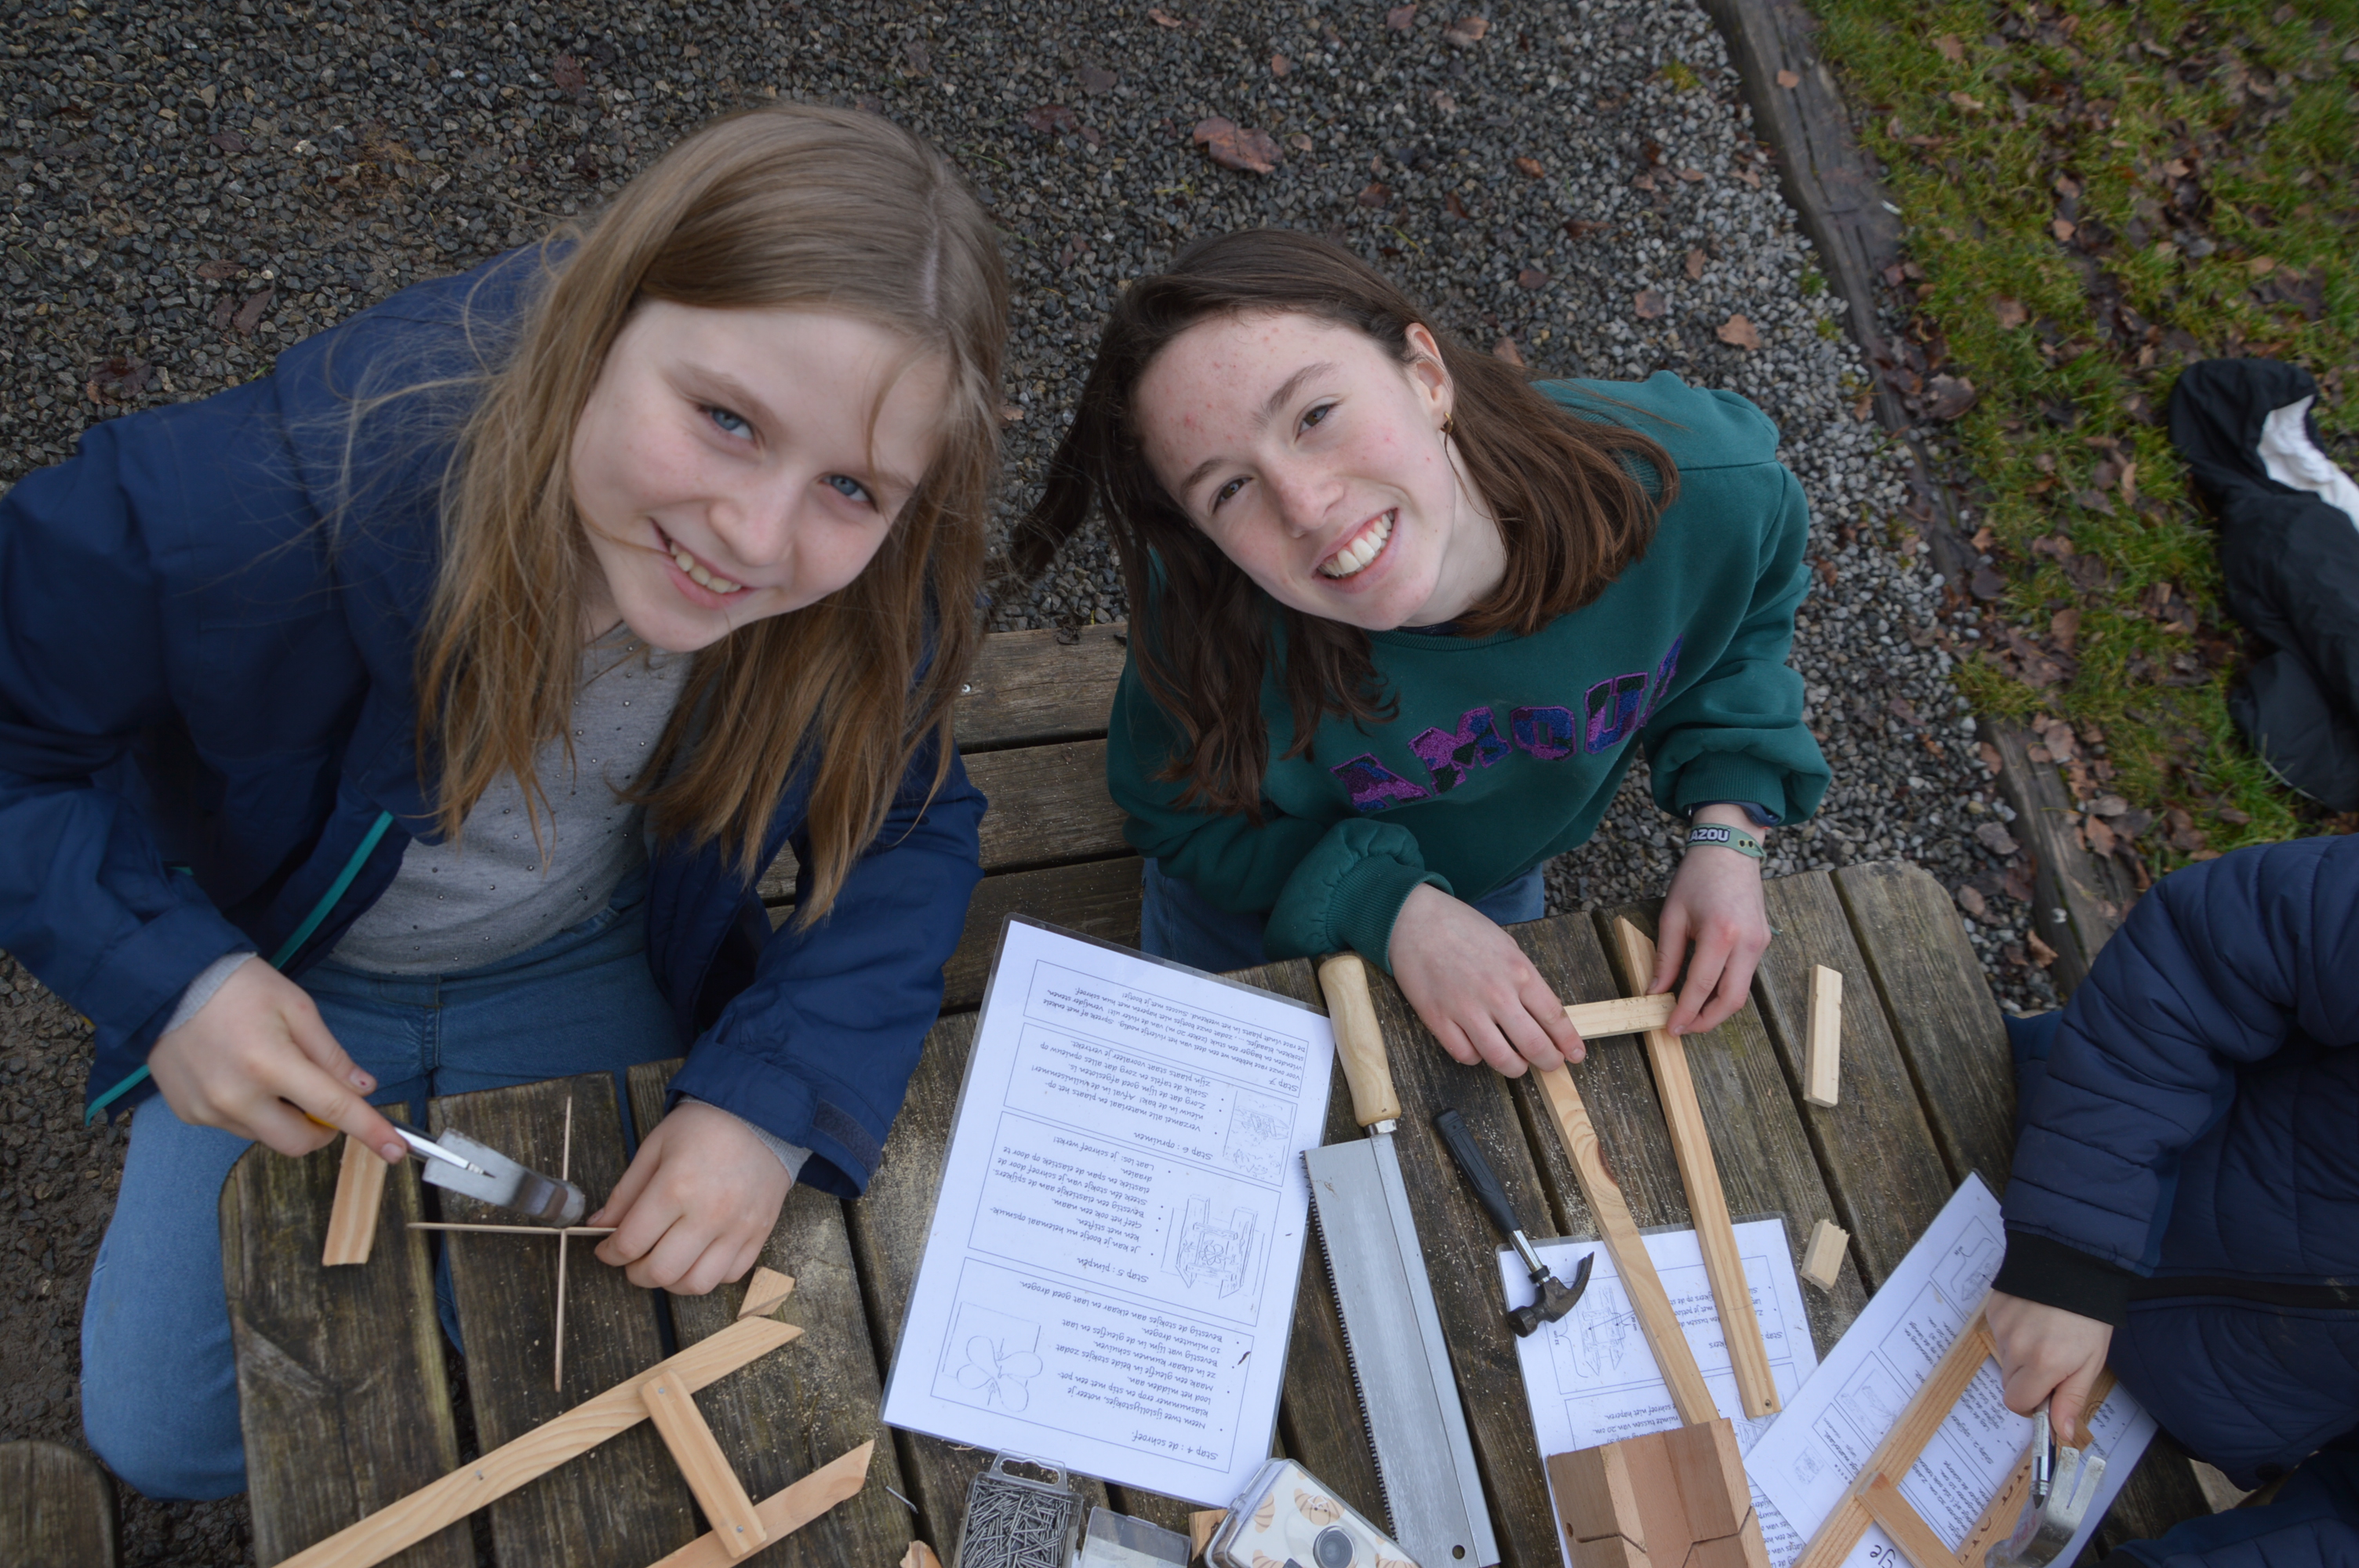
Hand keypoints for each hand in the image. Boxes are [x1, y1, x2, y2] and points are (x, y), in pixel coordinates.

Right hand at [147, 958, 406, 1164]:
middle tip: (320, 1094)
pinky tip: (236, 1072)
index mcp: (270, 1064)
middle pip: (298, 1142)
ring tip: (265, 1066)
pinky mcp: (189, 1114)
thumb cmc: (238, 988)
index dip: (369, 1131)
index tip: (395, 1152)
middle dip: (321, 1128)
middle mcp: (236, 1096)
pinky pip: (236, 1126)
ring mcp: (208, 1110)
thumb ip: (331, 1054)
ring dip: (282, 1114)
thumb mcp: (297, 1008)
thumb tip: (362, 1088)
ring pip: (267, 1134)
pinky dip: (250, 1108)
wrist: (167, 983)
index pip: (332, 1108)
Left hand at [592, 1101, 791, 1293]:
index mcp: (676, 1187)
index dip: (609, 1253)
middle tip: (632, 1260)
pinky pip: (730, 1275)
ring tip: (665, 1261)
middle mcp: (709, 1213)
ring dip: (672, 1281)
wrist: (761, 1115)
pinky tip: (697, 1256)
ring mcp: (738, 1227)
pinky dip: (708, 1275)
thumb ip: (625, 1192)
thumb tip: (599, 1226)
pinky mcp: (759, 1233)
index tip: (606, 1249)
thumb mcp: (655, 1148)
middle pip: (661, 1271)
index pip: (630, 1243)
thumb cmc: (705, 1126)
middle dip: (636, 1273)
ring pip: (697, 1283)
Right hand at [1388, 883, 1583, 1075]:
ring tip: (1517, 1065)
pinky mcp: (1439, 1019)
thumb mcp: (1506, 946)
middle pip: (1534, 1045)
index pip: (1554, 1017)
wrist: (1415, 919)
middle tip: (1550, 1065)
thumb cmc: (1462, 928)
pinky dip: (1477, 1058)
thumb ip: (1525, 979)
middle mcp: (1497, 994)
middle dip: (1549, 1061)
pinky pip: (1466, 1055)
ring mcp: (1466, 1009)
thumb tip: (1542, 1014)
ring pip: (1502, 1059)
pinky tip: (1479, 1048)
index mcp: (1519, 972)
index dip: (1568, 1042)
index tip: (1575, 1054)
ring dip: (1515, 1068)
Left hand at [1653, 808, 1770, 1035]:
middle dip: (1706, 1021)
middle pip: (1731, 999)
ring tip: (1691, 1013)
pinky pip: (1745, 976)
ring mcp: (1760, 943)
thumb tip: (1655, 991)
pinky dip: (1726, 990)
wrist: (1730, 849)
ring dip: (1717, 1008)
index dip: (1685, 1012)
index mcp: (1721, 933)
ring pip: (1741, 992)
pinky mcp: (1763, 942)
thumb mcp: (1672, 915)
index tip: (1671, 1027)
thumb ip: (1666, 957)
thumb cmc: (1697, 877)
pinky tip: (1706, 992)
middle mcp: (1747, 942)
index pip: (1701, 986)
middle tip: (1683, 1028)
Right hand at [1987, 1290, 2112, 1445]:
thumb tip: (2060, 1432)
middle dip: (2028, 1380)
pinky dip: (2013, 1334)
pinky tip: (2033, 1319)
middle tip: (2053, 1361)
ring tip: (2045, 1334)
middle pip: (2009, 1383)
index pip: (2017, 1403)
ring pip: (2005, 1359)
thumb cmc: (2088, 1318)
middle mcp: (2016, 1348)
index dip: (2033, 1403)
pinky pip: (1999, 1336)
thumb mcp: (2090, 1363)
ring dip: (2021, 1356)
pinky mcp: (1992, 1312)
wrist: (2071, 1266)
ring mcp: (2001, 1328)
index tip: (2049, 1393)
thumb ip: (2071, 1398)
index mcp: (2042, 1365)